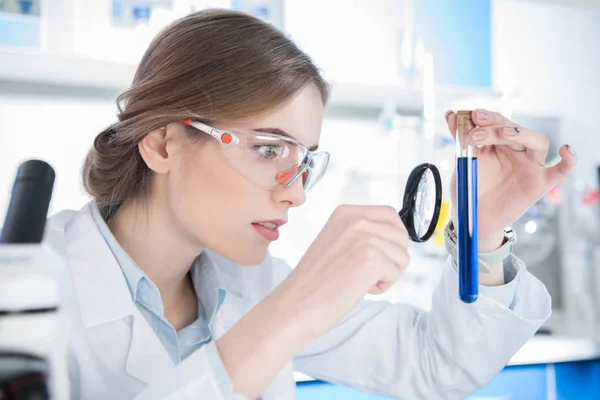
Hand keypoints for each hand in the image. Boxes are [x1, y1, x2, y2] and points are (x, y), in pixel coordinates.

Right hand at [279, 205, 409, 339]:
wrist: (295, 305)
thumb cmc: (315, 281)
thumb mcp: (336, 241)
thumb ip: (360, 233)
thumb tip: (395, 237)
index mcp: (345, 213)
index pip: (390, 215)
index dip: (392, 238)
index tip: (379, 255)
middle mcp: (355, 220)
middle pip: (401, 235)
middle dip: (391, 258)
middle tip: (366, 272)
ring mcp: (364, 238)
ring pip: (402, 256)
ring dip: (386, 273)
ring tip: (358, 280)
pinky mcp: (371, 259)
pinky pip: (396, 273)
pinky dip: (383, 286)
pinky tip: (360, 288)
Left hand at [446, 109, 577, 250]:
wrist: (474, 217)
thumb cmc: (470, 188)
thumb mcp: (463, 161)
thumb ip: (460, 139)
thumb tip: (451, 114)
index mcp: (499, 142)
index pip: (497, 122)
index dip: (485, 117)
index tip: (470, 116)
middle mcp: (517, 150)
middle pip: (514, 129)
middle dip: (495, 126)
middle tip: (475, 134)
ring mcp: (530, 166)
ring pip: (537, 141)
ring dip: (521, 133)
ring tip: (503, 133)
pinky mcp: (540, 184)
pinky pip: (561, 171)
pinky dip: (569, 161)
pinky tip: (567, 150)